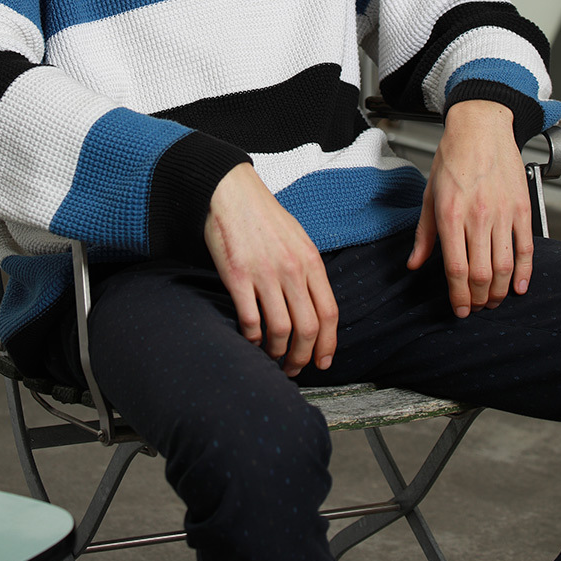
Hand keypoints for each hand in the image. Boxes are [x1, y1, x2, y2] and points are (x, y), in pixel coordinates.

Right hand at [204, 163, 338, 376]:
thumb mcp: (298, 239)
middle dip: (302, 357)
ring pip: (280, 329)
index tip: (322, 362)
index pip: (329, 313)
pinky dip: (252, 337)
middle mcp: (292, 269)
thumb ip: (308, 271)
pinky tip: (250, 339)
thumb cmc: (264, 217)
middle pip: (307, 328)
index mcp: (310, 261)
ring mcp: (264, 274)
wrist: (232, 193)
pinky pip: (250, 319)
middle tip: (294, 368)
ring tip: (271, 357)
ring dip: (276, 352)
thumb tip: (315, 306)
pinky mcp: (237, 276)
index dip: (328, 344)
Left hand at [406, 101, 532, 317]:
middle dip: (478, 300)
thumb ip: (424, 234)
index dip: (458, 297)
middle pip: (482, 274)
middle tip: (475, 308)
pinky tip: (518, 286)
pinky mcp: (522, 209)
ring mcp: (502, 213)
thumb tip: (415, 263)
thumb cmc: (453, 157)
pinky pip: (526, 248)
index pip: (456, 269)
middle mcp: (477, 217)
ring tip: (492, 300)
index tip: (458, 310)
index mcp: (450, 214)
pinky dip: (524, 273)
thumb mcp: (429, 194)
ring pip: (504, 267)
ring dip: (499, 291)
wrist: (481, 127)